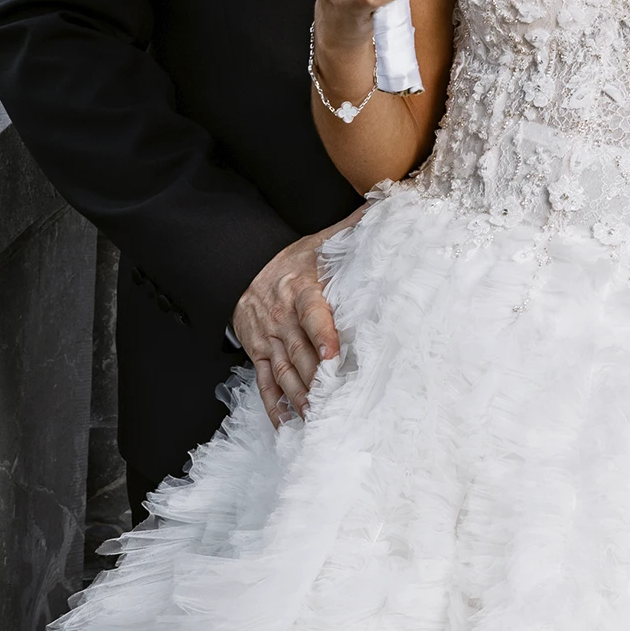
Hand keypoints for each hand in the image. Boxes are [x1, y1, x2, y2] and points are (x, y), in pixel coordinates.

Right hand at [232, 232, 344, 424]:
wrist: (243, 270)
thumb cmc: (293, 260)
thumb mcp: (320, 241)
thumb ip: (352, 228)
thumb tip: (386, 206)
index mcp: (300, 290)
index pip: (312, 314)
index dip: (323, 334)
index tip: (334, 354)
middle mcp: (282, 318)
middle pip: (300, 352)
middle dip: (317, 379)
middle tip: (334, 402)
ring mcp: (267, 338)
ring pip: (283, 371)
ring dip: (300, 397)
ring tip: (317, 418)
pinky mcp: (257, 353)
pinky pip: (265, 383)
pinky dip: (275, 406)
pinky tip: (288, 424)